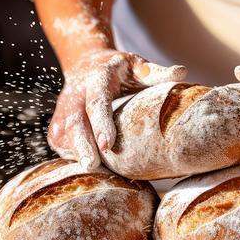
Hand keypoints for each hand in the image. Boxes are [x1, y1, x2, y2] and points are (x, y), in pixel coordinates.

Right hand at [49, 48, 186, 168]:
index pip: (97, 102)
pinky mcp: (57, 126)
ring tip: (95, 175)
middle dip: (82, 146)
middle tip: (92, 166)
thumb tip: (182, 72)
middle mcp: (75, 95)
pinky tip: (89, 171)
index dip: (101, 123)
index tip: (108, 144)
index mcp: (97, 79)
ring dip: (77, 155)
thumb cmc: (118, 69)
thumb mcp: (136, 65)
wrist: (86, 64)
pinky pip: (62, 145)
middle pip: (74, 123)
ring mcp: (63, 112)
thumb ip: (156, 72)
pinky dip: (73, 158)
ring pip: (64, 136)